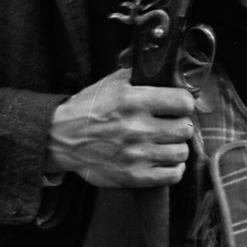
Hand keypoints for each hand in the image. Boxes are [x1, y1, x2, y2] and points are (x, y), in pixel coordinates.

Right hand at [45, 75, 196, 189]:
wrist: (61, 139)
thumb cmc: (88, 110)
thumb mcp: (111, 83)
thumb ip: (140, 74)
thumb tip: (167, 69)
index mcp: (133, 101)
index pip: (183, 102)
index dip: (183, 103)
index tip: (178, 106)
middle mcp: (137, 128)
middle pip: (186, 129)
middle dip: (180, 125)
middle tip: (170, 125)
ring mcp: (136, 155)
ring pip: (181, 152)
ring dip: (176, 147)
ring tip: (165, 143)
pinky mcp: (133, 176)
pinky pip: (172, 175)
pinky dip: (172, 168)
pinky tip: (163, 160)